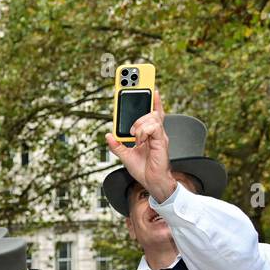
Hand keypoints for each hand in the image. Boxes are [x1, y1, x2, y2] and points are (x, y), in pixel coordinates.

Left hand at [105, 89, 175, 204]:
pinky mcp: (161, 140)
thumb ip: (117, 145)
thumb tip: (108, 135)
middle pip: (151, 111)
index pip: (153, 112)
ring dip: (138, 125)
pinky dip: (143, 131)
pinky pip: (153, 126)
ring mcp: (160, 135)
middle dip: (144, 102)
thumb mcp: (125, 156)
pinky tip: (140, 140)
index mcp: (149, 134)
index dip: (153, 100)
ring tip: (135, 138)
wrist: (152, 181)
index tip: (151, 87)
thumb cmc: (143, 169)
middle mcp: (156, 132)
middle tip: (135, 97)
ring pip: (151, 117)